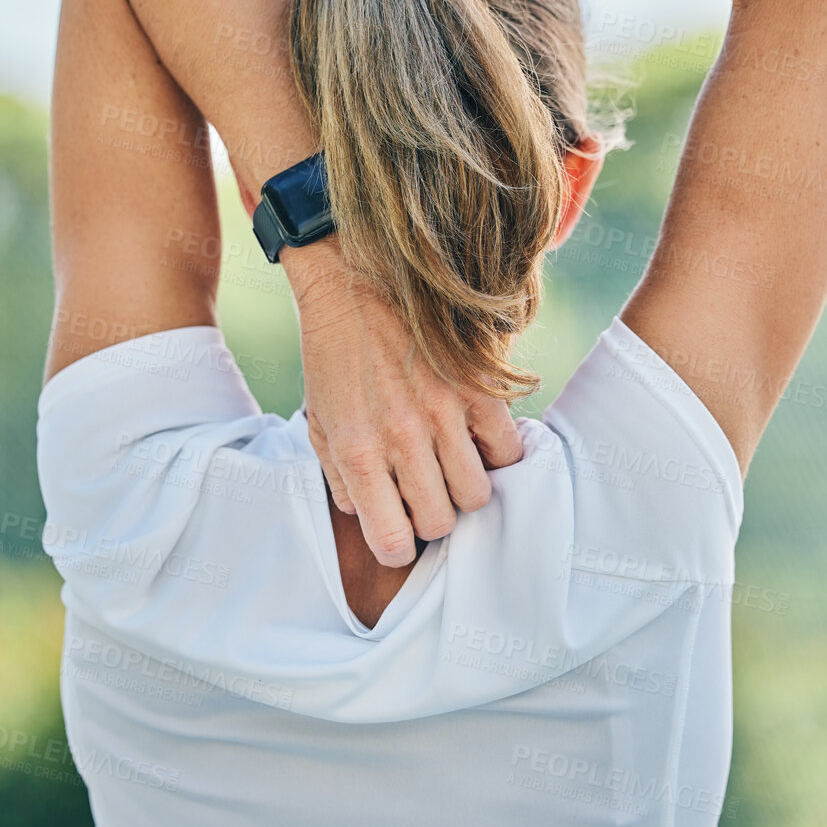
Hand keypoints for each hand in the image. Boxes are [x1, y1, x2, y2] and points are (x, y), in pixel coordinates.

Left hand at [284, 243, 523, 567]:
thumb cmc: (332, 353)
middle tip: (424, 493)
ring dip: (464, 489)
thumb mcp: (318, 420)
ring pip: (479, 494)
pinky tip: (477, 440)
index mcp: (357, 451)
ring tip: (450, 467)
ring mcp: (445, 413)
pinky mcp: (478, 388)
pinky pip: (508, 449)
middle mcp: (403, 438)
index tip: (399, 535)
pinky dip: (496, 455)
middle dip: (432, 517)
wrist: (355, 279)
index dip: (398, 547)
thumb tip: (368, 515)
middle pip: (442, 522)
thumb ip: (340, 477)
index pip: (393, 540)